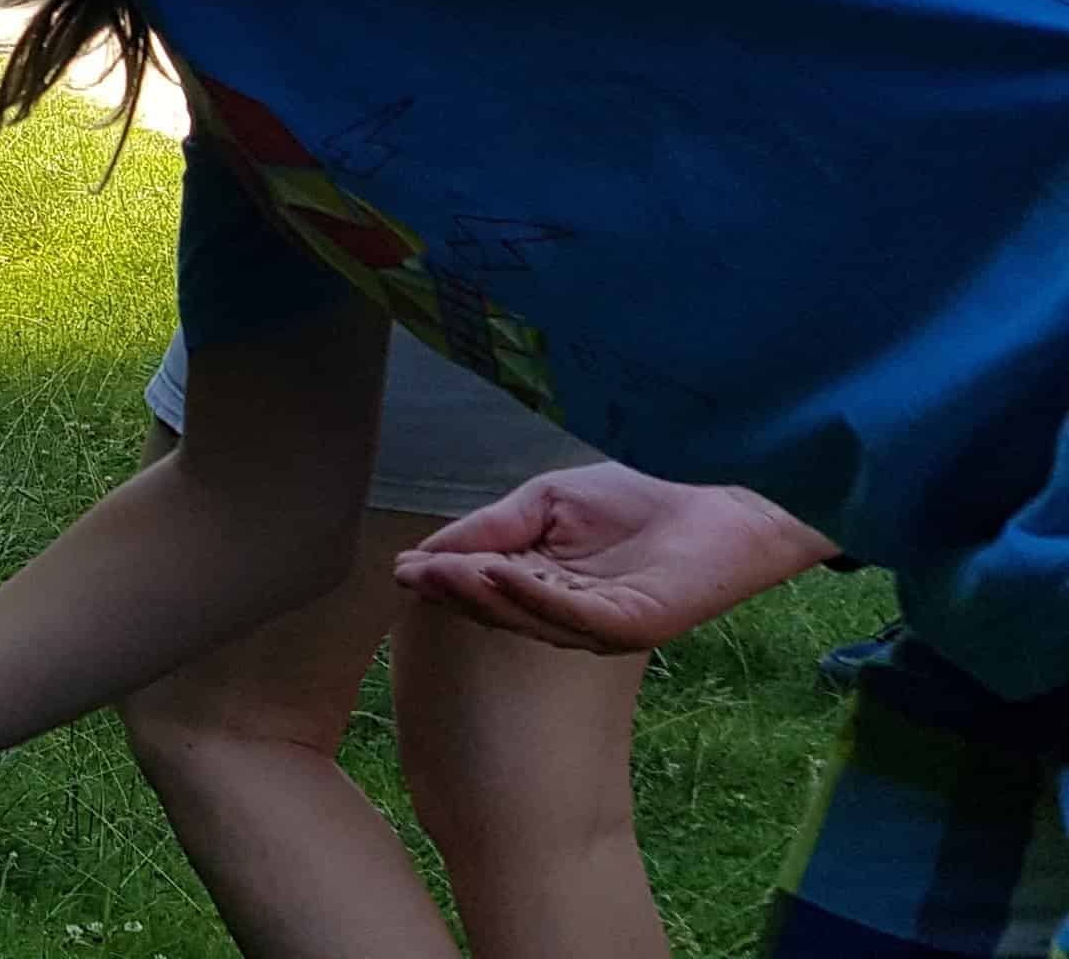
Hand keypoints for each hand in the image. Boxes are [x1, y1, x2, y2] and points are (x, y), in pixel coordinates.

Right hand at [390, 462, 840, 653]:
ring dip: (480, 595)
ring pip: (528, 617)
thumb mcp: (548, 501)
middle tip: (412, 576)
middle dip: (453, 591)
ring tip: (442, 573)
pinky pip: (571, 614)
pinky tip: (495, 572)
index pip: (486, 584)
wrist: (721, 499)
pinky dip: (529, 594)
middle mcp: (569, 613)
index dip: (445, 577)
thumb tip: (430, 551)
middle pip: (499, 608)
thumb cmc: (641, 497)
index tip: (403, 569)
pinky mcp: (631, 627)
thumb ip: (496, 526)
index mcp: (547, 584)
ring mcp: (600, 625)